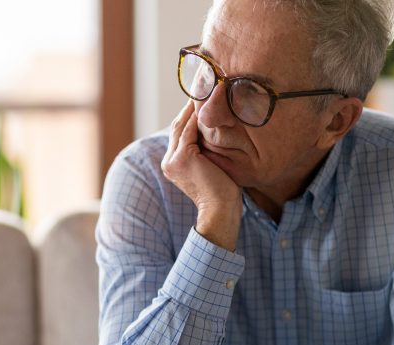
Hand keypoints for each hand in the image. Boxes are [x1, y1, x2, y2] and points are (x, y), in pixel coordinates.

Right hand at [161, 101, 241, 251]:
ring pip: (183, 124)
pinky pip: (190, 129)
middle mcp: (169, 161)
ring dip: (195, 105)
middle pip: (179, 124)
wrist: (221, 212)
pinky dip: (199, 114)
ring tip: (208, 87)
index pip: (181, 131)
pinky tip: (210, 100)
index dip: (191, 113)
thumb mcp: (214, 166)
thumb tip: (221, 131)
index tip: (205, 96)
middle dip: (191, 104)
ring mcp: (172, 160)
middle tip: (206, 84)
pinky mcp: (182, 158)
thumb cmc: (224, 193)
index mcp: (173, 163)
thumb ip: (210, 150)